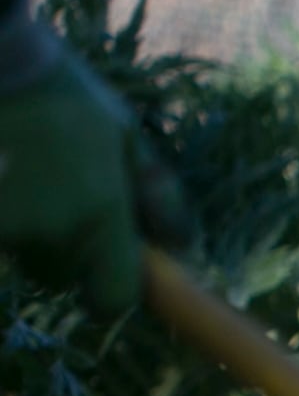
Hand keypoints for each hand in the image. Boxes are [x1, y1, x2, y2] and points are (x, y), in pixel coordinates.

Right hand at [0, 18, 192, 320]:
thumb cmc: (64, 95)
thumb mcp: (126, 136)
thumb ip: (157, 195)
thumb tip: (183, 248)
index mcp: (101, 217)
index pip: (113, 300)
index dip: (111, 294)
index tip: (108, 275)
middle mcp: (52, 233)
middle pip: (59, 278)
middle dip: (65, 254)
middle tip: (62, 203)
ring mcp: (6, 228)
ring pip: (24, 255)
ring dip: (30, 233)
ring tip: (29, 177)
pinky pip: (1, 235)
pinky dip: (7, 216)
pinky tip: (9, 175)